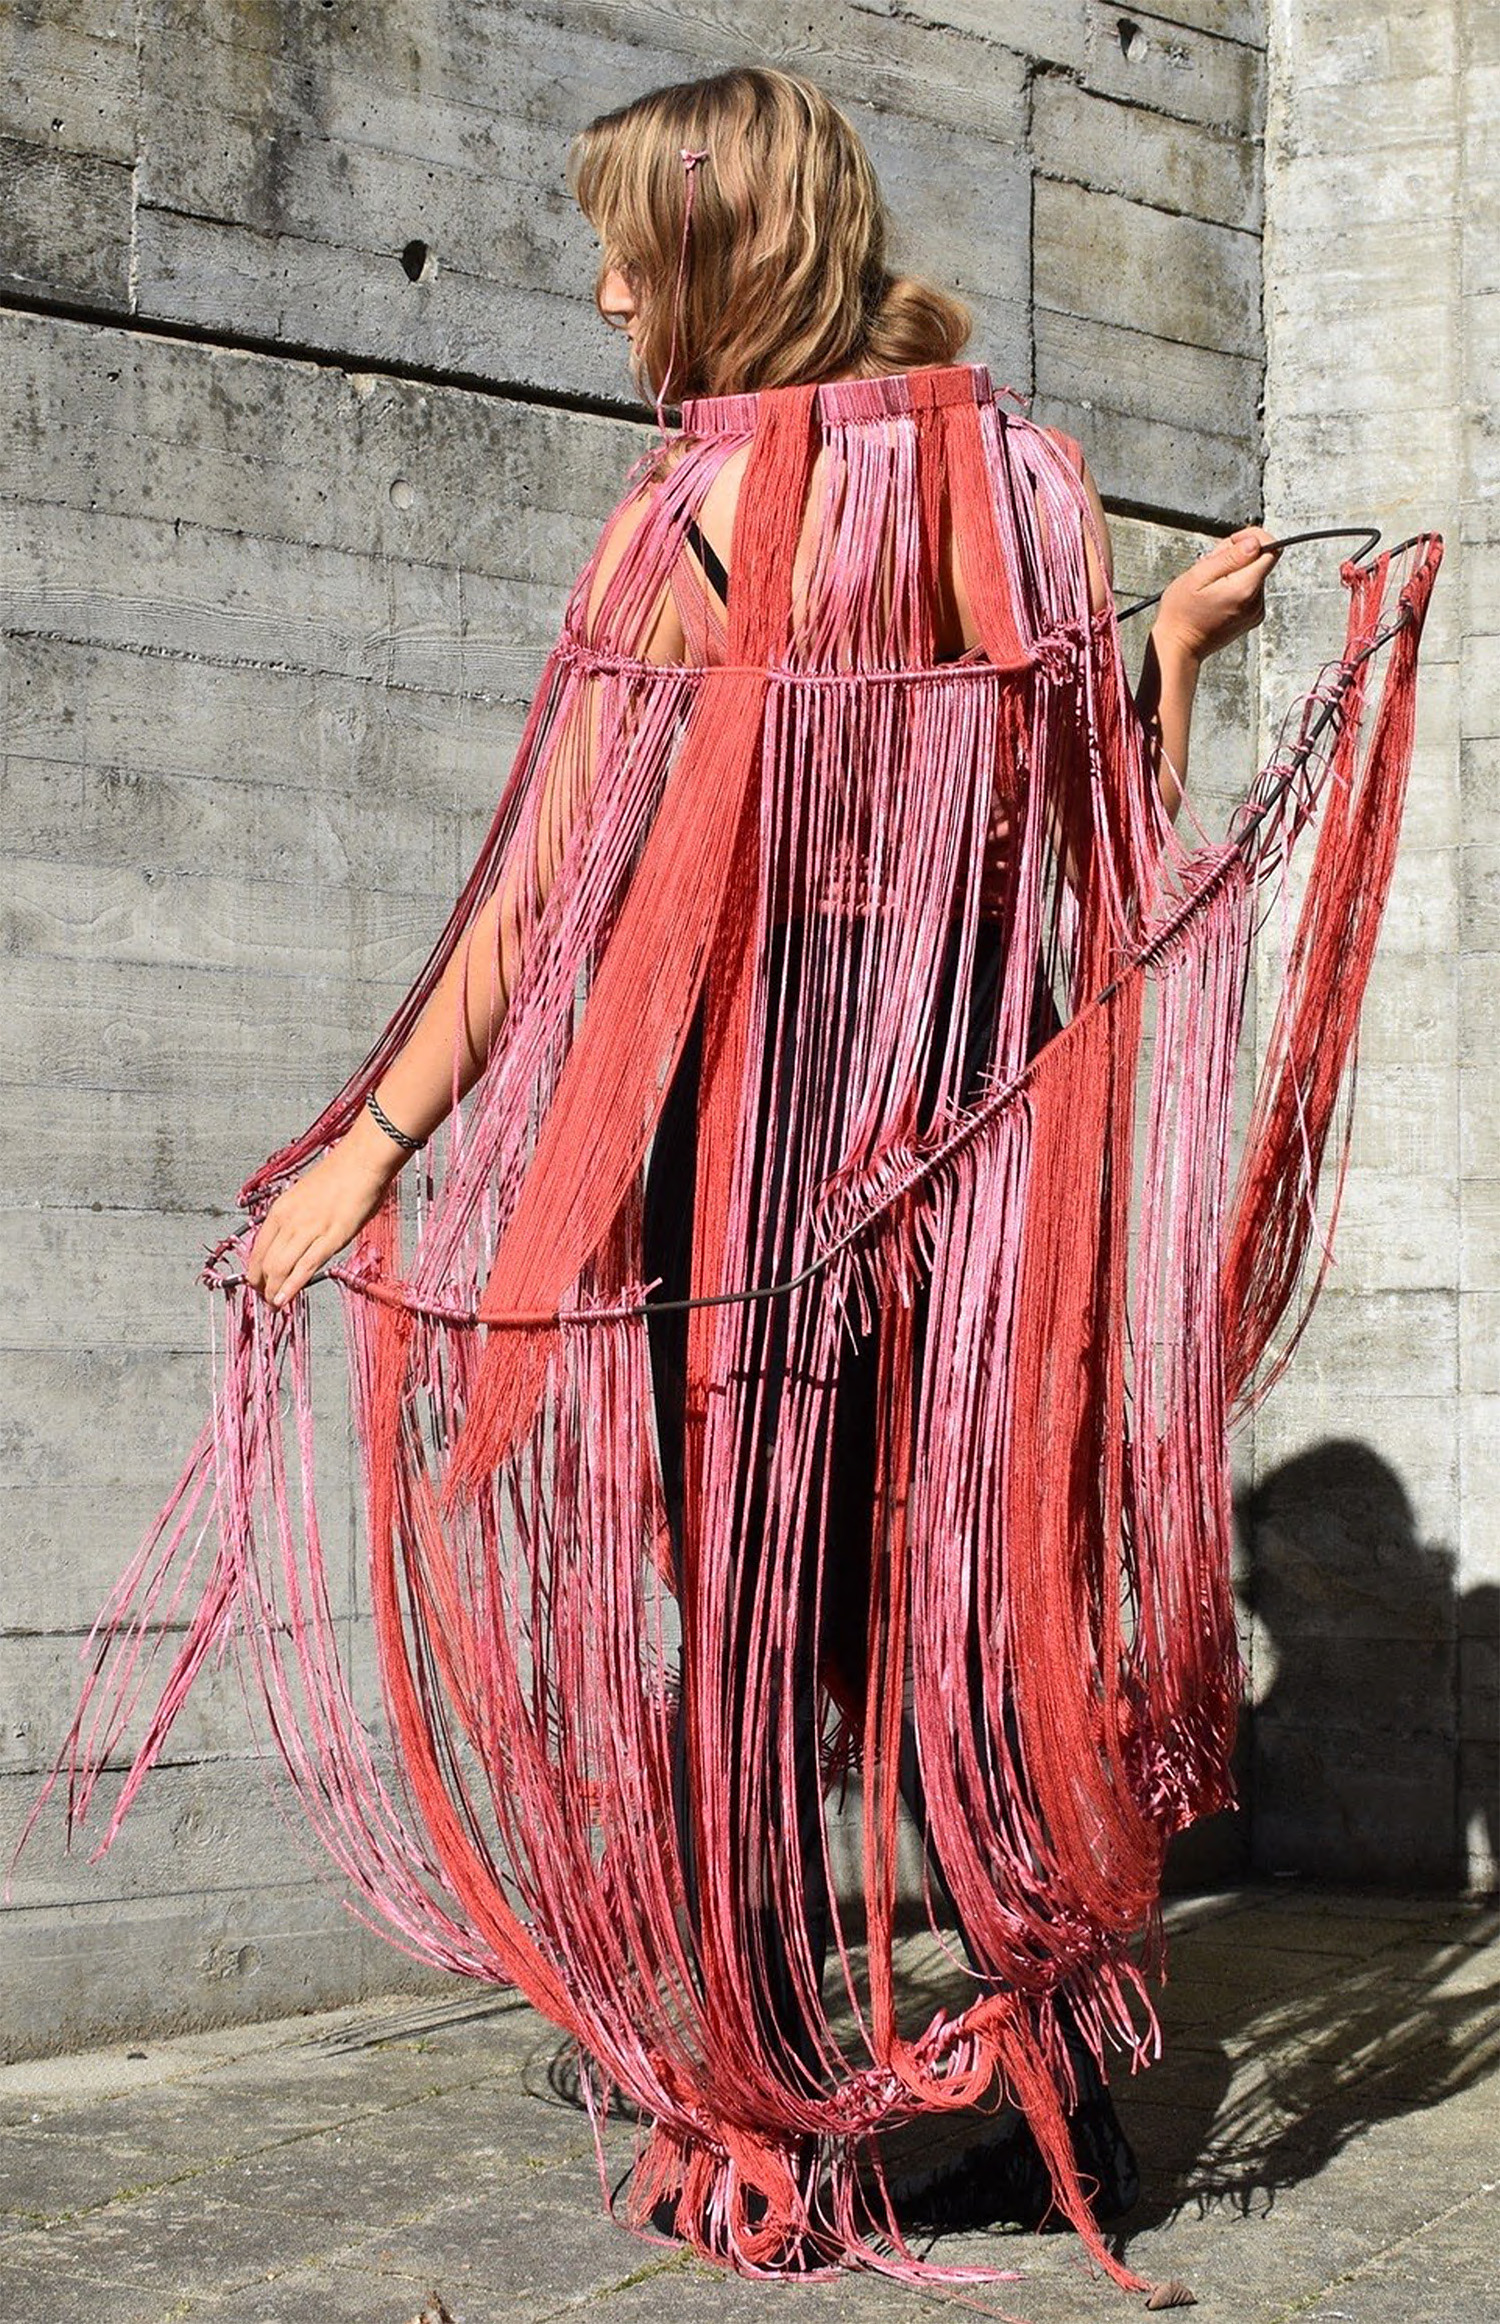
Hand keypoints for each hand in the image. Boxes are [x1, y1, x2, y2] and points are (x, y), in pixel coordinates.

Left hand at [243, 1122, 402, 1307]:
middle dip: (262, 1286)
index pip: (257, 1248)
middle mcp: (289, 1220)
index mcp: (280, 1210)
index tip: (258, 1284)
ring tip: (275, 1305)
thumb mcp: (306, 1197)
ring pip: (280, 1268)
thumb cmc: (340, 1176)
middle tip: (267, 1300)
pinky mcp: (331, 1238)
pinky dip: (291, 1287)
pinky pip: (305, 1267)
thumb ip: (298, 1220)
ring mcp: (309, 1229)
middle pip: (265, 1262)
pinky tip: (284, 1299)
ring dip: (274, 1291)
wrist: (362, 1162)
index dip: (255, 1271)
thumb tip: (295, 1242)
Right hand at [1153, 526, 1280, 665]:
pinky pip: (1250, 589)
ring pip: (1254, 574)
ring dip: (1235, 571)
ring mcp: (1256, 611)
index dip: (1253, 538)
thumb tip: (1254, 543)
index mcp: (1244, 588)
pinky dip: (1236, 585)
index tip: (1233, 542)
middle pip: (1260, 561)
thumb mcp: (1198, 576)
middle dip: (1238, 555)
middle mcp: (1256, 601)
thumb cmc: (1181, 613)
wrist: (1179, 646)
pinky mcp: (1252, 616)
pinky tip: (1217, 593)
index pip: (1271, 549)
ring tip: (1211, 584)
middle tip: (1212, 567)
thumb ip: (1229, 557)